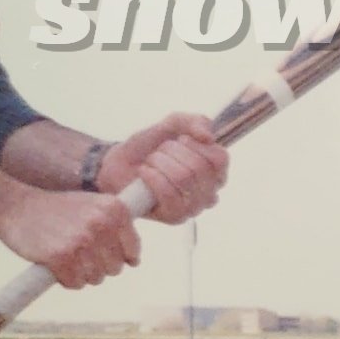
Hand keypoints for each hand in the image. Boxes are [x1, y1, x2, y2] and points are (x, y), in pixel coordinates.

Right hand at [0, 187, 138, 287]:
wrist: (15, 207)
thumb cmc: (57, 211)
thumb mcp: (93, 207)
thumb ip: (117, 229)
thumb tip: (134, 261)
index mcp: (115, 210)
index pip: (132, 252)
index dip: (116, 256)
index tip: (97, 248)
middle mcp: (102, 224)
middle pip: (115, 268)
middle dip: (96, 265)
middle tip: (75, 250)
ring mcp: (82, 240)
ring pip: (96, 278)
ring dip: (80, 273)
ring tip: (64, 253)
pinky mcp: (61, 257)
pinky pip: (76, 284)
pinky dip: (65, 279)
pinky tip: (54, 262)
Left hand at [97, 114, 227, 222]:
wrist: (119, 164)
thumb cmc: (148, 148)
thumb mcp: (172, 125)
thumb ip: (194, 121)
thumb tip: (209, 136)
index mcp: (215, 173)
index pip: (220, 158)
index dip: (197, 145)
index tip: (180, 140)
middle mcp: (210, 193)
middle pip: (199, 167)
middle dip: (170, 152)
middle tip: (159, 154)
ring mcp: (194, 207)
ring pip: (183, 178)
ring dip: (158, 163)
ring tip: (150, 164)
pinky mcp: (176, 217)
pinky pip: (169, 193)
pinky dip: (151, 177)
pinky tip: (144, 173)